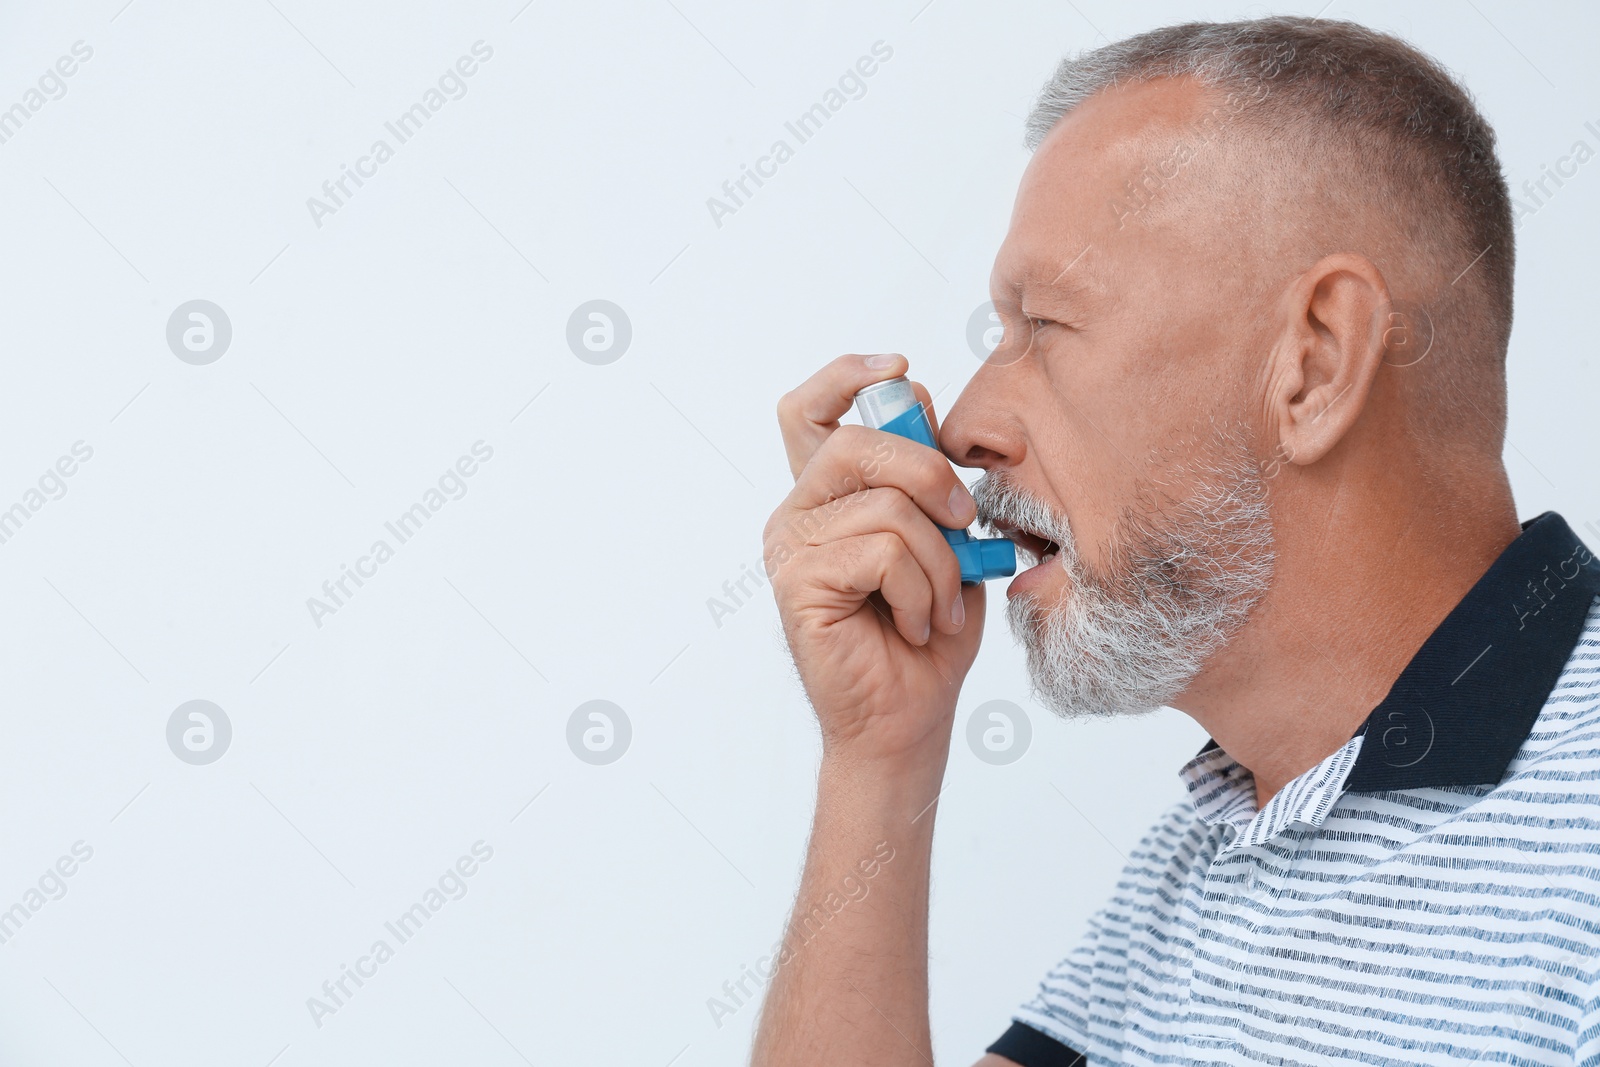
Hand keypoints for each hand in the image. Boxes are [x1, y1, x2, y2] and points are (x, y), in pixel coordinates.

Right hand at [765, 353, 985, 765]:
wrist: (909, 718)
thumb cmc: (927, 632)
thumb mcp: (944, 539)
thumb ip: (926, 477)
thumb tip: (918, 401)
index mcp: (828, 495)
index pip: (810, 409)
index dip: (847, 375)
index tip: (900, 367)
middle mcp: (798, 514)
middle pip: (857, 442)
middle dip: (931, 475)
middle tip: (965, 525)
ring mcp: (790, 549)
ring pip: (887, 507)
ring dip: (938, 562)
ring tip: (939, 606)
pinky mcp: (797, 585)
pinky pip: (882, 554)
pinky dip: (920, 592)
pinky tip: (915, 624)